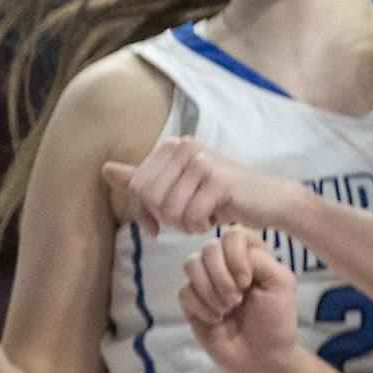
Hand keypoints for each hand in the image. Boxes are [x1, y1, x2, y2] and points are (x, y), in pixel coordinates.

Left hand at [104, 136, 291, 236]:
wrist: (268, 199)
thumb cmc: (220, 195)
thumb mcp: (178, 185)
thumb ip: (142, 179)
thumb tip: (104, 169)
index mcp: (173, 145)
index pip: (136, 186)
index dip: (143, 213)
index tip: (158, 225)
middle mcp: (186, 146)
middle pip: (149, 197)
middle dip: (164, 218)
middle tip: (186, 221)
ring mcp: (203, 161)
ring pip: (168, 209)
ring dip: (182, 225)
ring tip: (200, 219)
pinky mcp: (219, 180)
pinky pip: (190, 216)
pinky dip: (199, 228)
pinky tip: (213, 221)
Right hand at [179, 227, 300, 372]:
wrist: (263, 358)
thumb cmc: (276, 320)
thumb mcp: (281, 283)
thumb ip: (259, 259)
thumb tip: (231, 253)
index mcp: (251, 255)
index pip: (234, 233)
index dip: (235, 254)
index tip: (247, 281)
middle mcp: (228, 265)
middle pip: (209, 247)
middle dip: (221, 275)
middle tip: (237, 299)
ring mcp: (209, 283)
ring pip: (191, 264)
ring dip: (209, 289)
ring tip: (227, 308)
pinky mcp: (194, 304)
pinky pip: (184, 292)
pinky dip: (201, 306)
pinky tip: (217, 320)